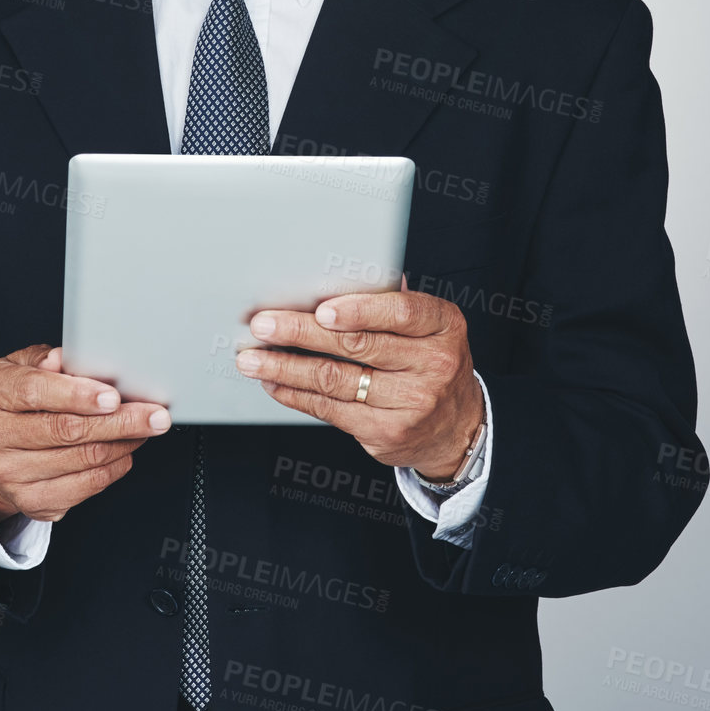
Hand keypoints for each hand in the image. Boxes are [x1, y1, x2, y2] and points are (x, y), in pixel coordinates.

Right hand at [0, 345, 170, 523]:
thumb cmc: (13, 400)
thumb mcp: (19, 367)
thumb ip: (45, 359)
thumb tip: (66, 358)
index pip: (35, 392)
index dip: (77, 394)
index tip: (113, 396)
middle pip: (66, 430)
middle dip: (120, 422)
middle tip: (154, 414)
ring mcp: (10, 474)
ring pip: (83, 460)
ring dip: (124, 443)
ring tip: (145, 428)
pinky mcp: (32, 501)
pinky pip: (86, 486)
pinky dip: (115, 467)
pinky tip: (126, 450)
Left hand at [234, 282, 482, 479]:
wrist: (457, 426)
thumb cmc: (430, 361)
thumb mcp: (428, 326)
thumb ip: (389, 303)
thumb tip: (336, 278)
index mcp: (443, 325)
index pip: (400, 313)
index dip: (359, 310)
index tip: (320, 309)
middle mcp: (433, 364)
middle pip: (357, 346)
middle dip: (301, 333)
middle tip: (264, 325)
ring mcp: (411, 402)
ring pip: (336, 380)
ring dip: (286, 367)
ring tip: (253, 358)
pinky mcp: (386, 432)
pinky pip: (331, 410)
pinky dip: (296, 394)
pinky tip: (275, 382)